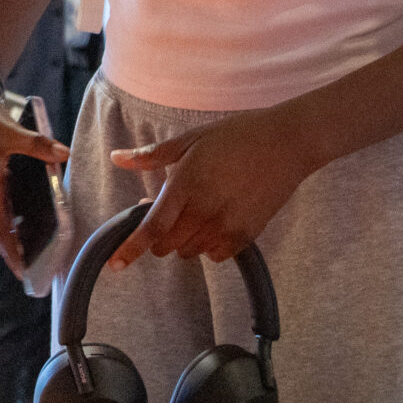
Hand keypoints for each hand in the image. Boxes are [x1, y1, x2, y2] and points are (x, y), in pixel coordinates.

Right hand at [0, 95, 68, 269]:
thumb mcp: (10, 131)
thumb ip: (38, 144)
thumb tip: (64, 154)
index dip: (11, 251)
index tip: (22, 272)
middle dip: (12, 253)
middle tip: (32, 273)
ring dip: (10, 241)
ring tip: (31, 257)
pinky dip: (9, 225)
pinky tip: (25, 227)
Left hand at [105, 107, 311, 267]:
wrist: (287, 143)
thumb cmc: (234, 136)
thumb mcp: (189, 140)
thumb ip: (151, 156)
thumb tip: (116, 158)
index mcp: (186, 185)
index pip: (153, 227)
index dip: (131, 248)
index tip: (115, 266)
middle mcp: (205, 211)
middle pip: (168, 245)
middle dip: (158, 236)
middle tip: (168, 210)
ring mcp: (228, 225)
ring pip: (190, 251)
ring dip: (182, 239)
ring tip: (195, 211)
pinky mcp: (248, 234)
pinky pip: (216, 255)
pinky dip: (208, 246)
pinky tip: (214, 222)